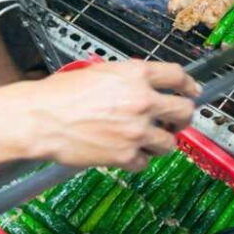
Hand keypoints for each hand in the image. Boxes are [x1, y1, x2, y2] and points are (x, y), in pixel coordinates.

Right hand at [1, 60, 199, 170]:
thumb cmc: (61, 94)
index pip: (178, 76)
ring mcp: (137, 130)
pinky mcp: (126, 155)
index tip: (193, 90)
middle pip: (184, 110)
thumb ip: (129, 78)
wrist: (40, 118)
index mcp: (136, 75)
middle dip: (184, 117)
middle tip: (177, 121)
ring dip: (162, 141)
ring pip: (170, 142)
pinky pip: (146, 161)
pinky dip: (140, 159)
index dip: (189, 85)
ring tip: (149, 140)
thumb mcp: (100, 72)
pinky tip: (128, 153)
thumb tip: (147, 87)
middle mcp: (143, 101)